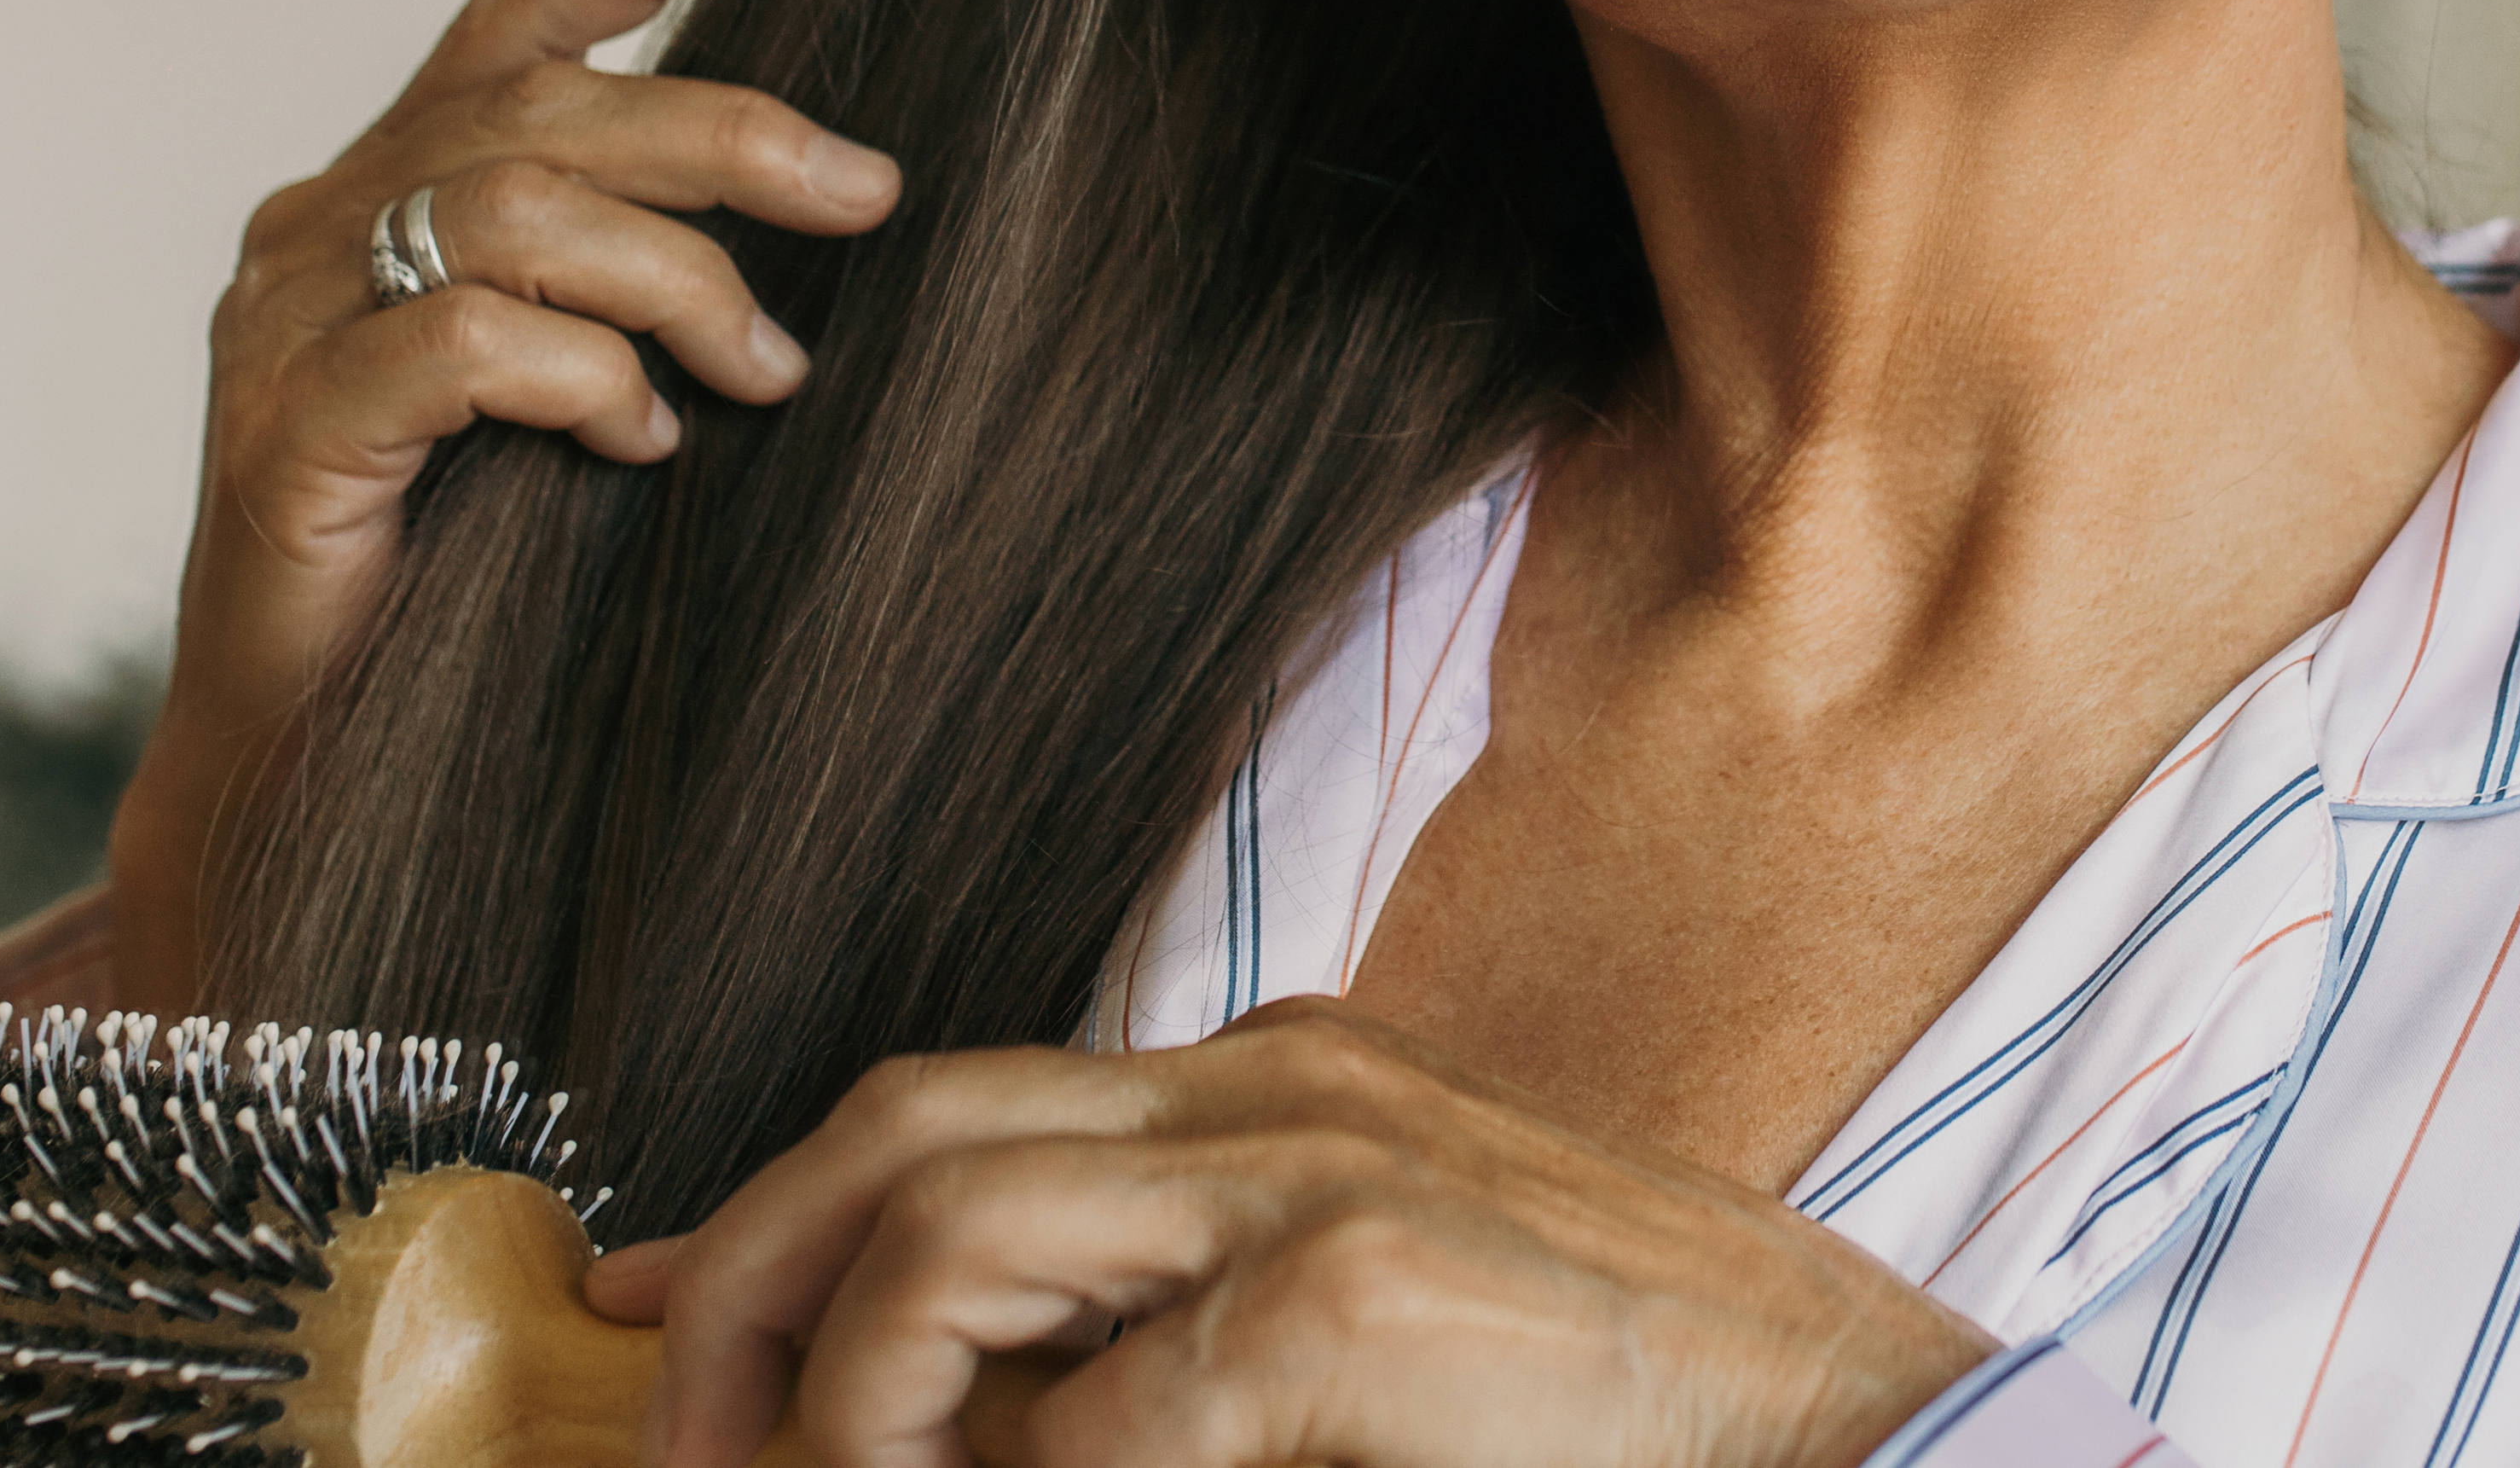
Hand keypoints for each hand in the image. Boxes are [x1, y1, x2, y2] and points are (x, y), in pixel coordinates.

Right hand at [112, 0, 899, 1001]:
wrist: (308, 754)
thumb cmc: (459, 566)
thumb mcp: (561, 385)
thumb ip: (621, 278)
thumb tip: (815, 203)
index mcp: (385, 185)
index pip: (506, 25)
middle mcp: (319, 225)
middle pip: (541, 110)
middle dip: (728, 134)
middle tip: (865, 195)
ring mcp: (284, 323)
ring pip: (512, 210)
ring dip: (676, 280)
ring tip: (765, 372)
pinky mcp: (284, 433)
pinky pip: (463, 347)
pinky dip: (583, 377)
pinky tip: (642, 439)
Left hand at [582, 1000, 1987, 1467]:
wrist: (1875, 1436)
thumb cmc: (1634, 1414)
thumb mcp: (1376, 1340)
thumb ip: (1177, 1336)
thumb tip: (978, 1419)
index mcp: (1283, 1088)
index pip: (955, 1108)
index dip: (764, 1217)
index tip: (644, 1314)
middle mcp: (1278, 1091)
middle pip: (898, 1127)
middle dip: (737, 1293)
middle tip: (687, 1454)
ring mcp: (1316, 1177)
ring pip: (944, 1227)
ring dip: (842, 1404)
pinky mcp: (1354, 1303)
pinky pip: (1094, 1416)